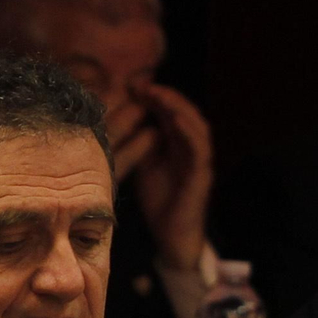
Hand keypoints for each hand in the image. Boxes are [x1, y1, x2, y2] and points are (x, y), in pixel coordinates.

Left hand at [115, 83, 213, 270]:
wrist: (171, 234)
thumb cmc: (157, 199)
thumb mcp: (141, 162)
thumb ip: (136, 140)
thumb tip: (116, 116)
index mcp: (176, 143)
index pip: (169, 112)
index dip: (154, 96)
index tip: (132, 84)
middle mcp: (190, 147)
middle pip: (183, 112)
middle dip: (165, 95)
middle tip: (143, 84)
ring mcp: (199, 160)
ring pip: (195, 124)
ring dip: (178, 107)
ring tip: (158, 95)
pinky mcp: (202, 175)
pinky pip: (199, 148)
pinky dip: (189, 131)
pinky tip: (174, 119)